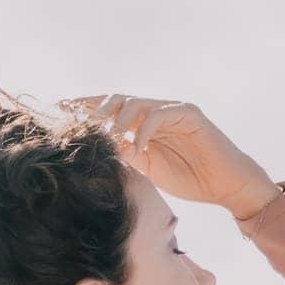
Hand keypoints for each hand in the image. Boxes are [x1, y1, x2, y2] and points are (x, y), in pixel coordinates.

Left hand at [59, 93, 279, 217]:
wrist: (227, 185)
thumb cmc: (191, 180)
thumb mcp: (148, 170)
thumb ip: (125, 157)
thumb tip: (94, 154)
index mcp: (142, 122)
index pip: (107, 109)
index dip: (83, 110)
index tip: (56, 115)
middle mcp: (154, 110)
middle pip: (116, 99)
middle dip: (93, 110)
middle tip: (76, 126)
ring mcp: (172, 109)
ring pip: (135, 102)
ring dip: (116, 120)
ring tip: (106, 140)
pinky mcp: (189, 114)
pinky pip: (159, 115)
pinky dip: (144, 130)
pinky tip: (137, 149)